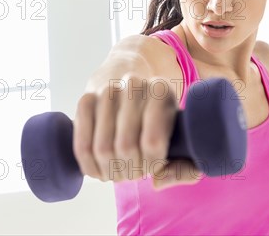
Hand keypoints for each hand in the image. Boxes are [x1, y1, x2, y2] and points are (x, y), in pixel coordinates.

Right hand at [73, 73, 201, 190]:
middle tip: (134, 173)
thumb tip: (157, 181)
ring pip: (102, 148)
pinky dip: (89, 166)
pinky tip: (99, 170)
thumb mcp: (184, 137)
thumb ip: (186, 167)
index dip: (152, 165)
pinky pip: (82, 144)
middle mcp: (133, 85)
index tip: (154, 166)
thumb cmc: (161, 120)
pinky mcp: (85, 100)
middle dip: (130, 170)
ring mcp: (106, 91)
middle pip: (126, 147)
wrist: (133, 89)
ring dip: (110, 171)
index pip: (153, 141)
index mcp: (161, 90)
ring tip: (118, 172)